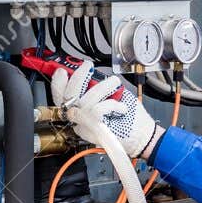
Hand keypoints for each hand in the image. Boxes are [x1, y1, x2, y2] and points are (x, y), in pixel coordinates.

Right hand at [49, 59, 163, 159]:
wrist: (143, 136)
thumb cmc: (129, 116)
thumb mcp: (110, 95)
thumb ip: (94, 87)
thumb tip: (83, 70)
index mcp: (79, 111)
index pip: (60, 97)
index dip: (58, 83)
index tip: (63, 70)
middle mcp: (79, 119)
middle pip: (67, 96)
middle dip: (78, 76)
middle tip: (88, 67)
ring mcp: (86, 125)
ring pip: (85, 100)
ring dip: (103, 87)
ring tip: (114, 84)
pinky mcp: (96, 129)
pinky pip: (97, 109)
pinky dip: (112, 104)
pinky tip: (121, 108)